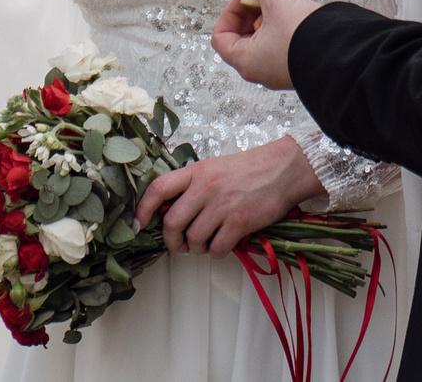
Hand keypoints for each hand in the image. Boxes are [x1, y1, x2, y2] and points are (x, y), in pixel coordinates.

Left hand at [133, 135, 322, 255]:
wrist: (283, 168)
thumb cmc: (248, 169)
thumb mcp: (213, 168)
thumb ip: (192, 186)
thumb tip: (172, 213)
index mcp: (195, 172)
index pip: (158, 189)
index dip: (143, 209)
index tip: (138, 225)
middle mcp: (204, 188)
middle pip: (172, 222)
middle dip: (173, 241)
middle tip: (182, 245)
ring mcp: (222, 205)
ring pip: (194, 239)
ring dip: (197, 248)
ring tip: (207, 243)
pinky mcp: (240, 221)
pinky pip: (218, 248)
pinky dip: (218, 252)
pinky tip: (224, 245)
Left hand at [211, 0, 317, 91]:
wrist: (345, 56)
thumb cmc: (304, 39)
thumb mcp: (277, 3)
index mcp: (247, 60)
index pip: (222, 37)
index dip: (231, 12)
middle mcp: (263, 67)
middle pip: (247, 31)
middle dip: (256, 3)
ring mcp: (283, 64)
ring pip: (272, 28)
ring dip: (275, 2)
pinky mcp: (302, 58)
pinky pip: (290, 32)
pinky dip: (292, 10)